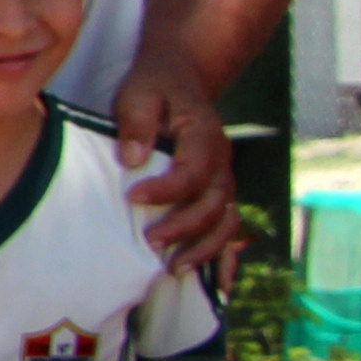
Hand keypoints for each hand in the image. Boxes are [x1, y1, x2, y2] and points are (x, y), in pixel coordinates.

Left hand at [111, 59, 242, 272]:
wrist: (179, 80)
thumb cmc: (155, 88)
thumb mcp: (138, 94)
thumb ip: (136, 123)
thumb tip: (133, 159)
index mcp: (206, 136)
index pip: (193, 171)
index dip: (166, 190)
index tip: (133, 197)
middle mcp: (223, 161)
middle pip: (215, 203)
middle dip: (184, 228)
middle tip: (150, 242)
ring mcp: (224, 178)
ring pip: (227, 221)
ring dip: (205, 248)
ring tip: (174, 269)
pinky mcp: (218, 191)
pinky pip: (228, 226)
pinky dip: (223, 253)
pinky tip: (214, 281)